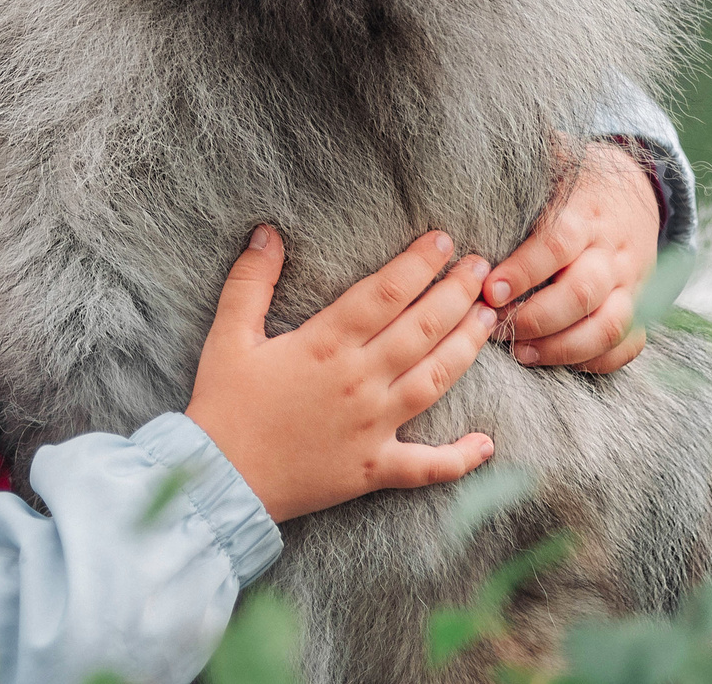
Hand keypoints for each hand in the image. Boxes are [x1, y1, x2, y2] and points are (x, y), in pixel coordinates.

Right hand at [185, 226, 496, 521]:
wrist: (222, 478)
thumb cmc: (224, 405)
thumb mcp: (228, 336)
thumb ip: (250, 282)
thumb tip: (269, 233)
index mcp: (324, 344)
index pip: (385, 293)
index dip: (418, 264)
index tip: (443, 241)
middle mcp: (359, 380)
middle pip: (421, 329)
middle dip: (456, 294)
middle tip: (481, 268)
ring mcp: (373, 425)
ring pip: (435, 380)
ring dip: (467, 347)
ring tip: (489, 319)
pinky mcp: (375, 467)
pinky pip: (428, 465)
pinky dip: (461, 458)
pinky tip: (486, 443)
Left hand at [481, 139, 660, 372]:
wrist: (643, 188)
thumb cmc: (577, 179)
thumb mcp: (555, 160)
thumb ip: (520, 165)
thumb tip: (471, 154)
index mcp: (586, 213)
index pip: (556, 245)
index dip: (522, 271)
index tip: (488, 290)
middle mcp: (613, 251)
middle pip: (581, 293)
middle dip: (537, 317)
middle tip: (497, 328)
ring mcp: (632, 282)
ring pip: (608, 326)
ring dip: (564, 347)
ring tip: (522, 353)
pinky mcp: (642, 306)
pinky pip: (630, 343)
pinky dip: (600, 360)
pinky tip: (563, 362)